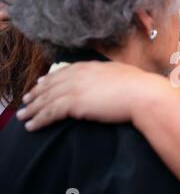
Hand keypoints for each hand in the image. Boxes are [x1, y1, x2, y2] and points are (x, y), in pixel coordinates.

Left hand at [17, 61, 170, 130]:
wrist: (143, 94)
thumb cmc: (141, 86)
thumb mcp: (124, 75)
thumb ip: (112, 76)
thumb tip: (113, 81)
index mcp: (92, 66)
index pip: (65, 71)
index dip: (51, 77)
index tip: (41, 82)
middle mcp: (80, 74)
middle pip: (52, 84)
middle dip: (37, 93)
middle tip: (26, 100)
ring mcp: (76, 87)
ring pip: (47, 98)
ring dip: (33, 108)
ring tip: (23, 116)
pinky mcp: (74, 103)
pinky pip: (50, 112)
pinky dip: (39, 119)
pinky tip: (32, 126)